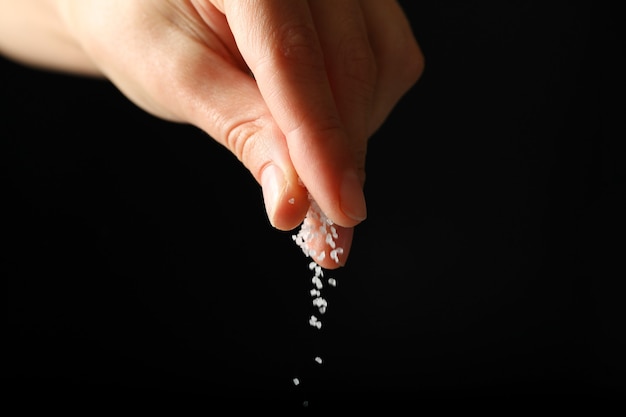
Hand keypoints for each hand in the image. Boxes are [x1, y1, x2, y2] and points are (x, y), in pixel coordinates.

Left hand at [57, 0, 423, 267]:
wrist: (147, 0)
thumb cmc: (143, 25)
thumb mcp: (175, 78)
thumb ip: (242, 131)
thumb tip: (295, 200)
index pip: (292, 60)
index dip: (320, 145)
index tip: (339, 211)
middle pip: (350, 64)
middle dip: (342, 150)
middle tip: (326, 220)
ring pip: (383, 64)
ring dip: (354, 128)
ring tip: (307, 156)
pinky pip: (389, 58)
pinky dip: (364, 105)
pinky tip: (322, 119)